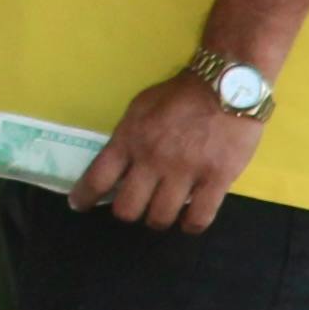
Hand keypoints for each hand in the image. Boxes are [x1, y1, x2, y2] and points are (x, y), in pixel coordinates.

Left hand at [70, 71, 266, 232]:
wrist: (228, 85)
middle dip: (127, 212)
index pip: (97, 178)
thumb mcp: (141, 107)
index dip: (84, 197)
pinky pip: (198, 218)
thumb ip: (127, 136)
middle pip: (127, 208)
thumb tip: (116, 163)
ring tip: (163, 212)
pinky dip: (190, 225)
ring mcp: (186, 172)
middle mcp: (153, 160)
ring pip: (160, 217)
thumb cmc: (180, 94)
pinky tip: (189, 221)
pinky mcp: (217, 179)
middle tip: (136, 205)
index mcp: (130, 140)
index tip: (80, 205)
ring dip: (158, 219)